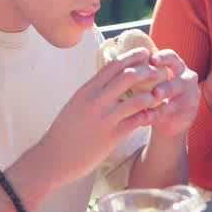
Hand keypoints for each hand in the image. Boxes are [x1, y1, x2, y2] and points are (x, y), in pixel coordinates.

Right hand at [34, 46, 164, 184]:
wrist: (52, 158)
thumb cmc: (64, 132)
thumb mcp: (75, 104)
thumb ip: (93, 92)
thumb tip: (108, 81)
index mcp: (86, 89)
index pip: (114, 65)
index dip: (133, 56)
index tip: (145, 53)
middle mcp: (96, 100)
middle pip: (129, 76)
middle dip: (148, 71)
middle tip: (158, 72)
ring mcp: (105, 118)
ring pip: (138, 99)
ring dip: (152, 95)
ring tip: (158, 96)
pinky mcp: (112, 136)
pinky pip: (137, 121)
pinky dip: (148, 116)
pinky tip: (153, 115)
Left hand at [144, 48, 198, 138]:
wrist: (171, 118)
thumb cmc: (157, 92)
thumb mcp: (154, 80)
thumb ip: (145, 72)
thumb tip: (124, 65)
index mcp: (178, 66)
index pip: (172, 57)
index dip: (163, 57)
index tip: (152, 60)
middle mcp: (188, 79)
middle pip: (180, 82)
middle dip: (167, 88)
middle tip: (155, 93)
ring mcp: (190, 98)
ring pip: (178, 102)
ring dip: (162, 108)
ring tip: (147, 113)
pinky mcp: (188, 114)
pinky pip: (173, 116)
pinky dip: (158, 118)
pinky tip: (144, 120)